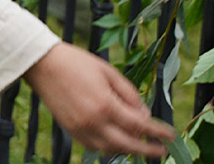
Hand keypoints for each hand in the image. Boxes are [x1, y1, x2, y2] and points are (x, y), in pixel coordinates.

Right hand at [24, 42, 173, 157]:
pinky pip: (94, 146)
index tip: (171, 136)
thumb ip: (130, 94)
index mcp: (105, 104)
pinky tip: (117, 142)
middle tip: (162, 151)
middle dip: (148, 150)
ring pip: (110, 149)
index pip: (140, 125)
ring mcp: (80, 127)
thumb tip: (145, 115)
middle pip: (128, 144)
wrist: (42, 64)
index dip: (158, 132)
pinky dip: (108, 147)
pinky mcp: (70, 129)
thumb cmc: (76, 62)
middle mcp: (93, 121)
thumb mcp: (109, 72)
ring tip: (140, 146)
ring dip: (128, 149)